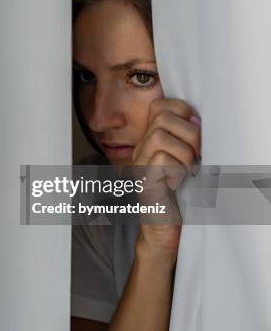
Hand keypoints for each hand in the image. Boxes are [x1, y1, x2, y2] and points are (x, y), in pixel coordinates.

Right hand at [131, 98, 200, 260]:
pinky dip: (176, 170)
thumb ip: (188, 139)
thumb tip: (197, 120)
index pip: (160, 106)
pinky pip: (160, 160)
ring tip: (186, 170)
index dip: (181, 110)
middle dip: (190, 133)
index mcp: (151, 141)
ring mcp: (139, 164)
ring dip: (183, 153)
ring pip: (159, 137)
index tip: (196, 131)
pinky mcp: (143, 181)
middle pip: (162, 117)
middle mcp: (141, 149)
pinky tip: (176, 183)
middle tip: (196, 155)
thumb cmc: (178, 198)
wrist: (164, 231)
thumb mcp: (186, 162)